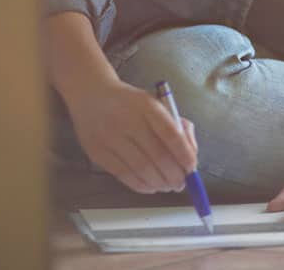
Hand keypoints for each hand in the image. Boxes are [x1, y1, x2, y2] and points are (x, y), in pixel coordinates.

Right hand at [66, 79, 198, 193]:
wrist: (91, 96)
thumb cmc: (131, 104)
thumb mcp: (157, 103)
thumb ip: (178, 125)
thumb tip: (191, 154)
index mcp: (147, 105)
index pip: (171, 134)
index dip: (184, 154)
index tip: (192, 168)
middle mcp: (128, 120)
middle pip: (157, 155)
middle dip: (174, 174)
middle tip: (182, 183)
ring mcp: (110, 137)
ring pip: (140, 168)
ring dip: (159, 182)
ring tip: (169, 186)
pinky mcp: (97, 152)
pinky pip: (123, 174)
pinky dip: (141, 185)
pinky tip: (151, 186)